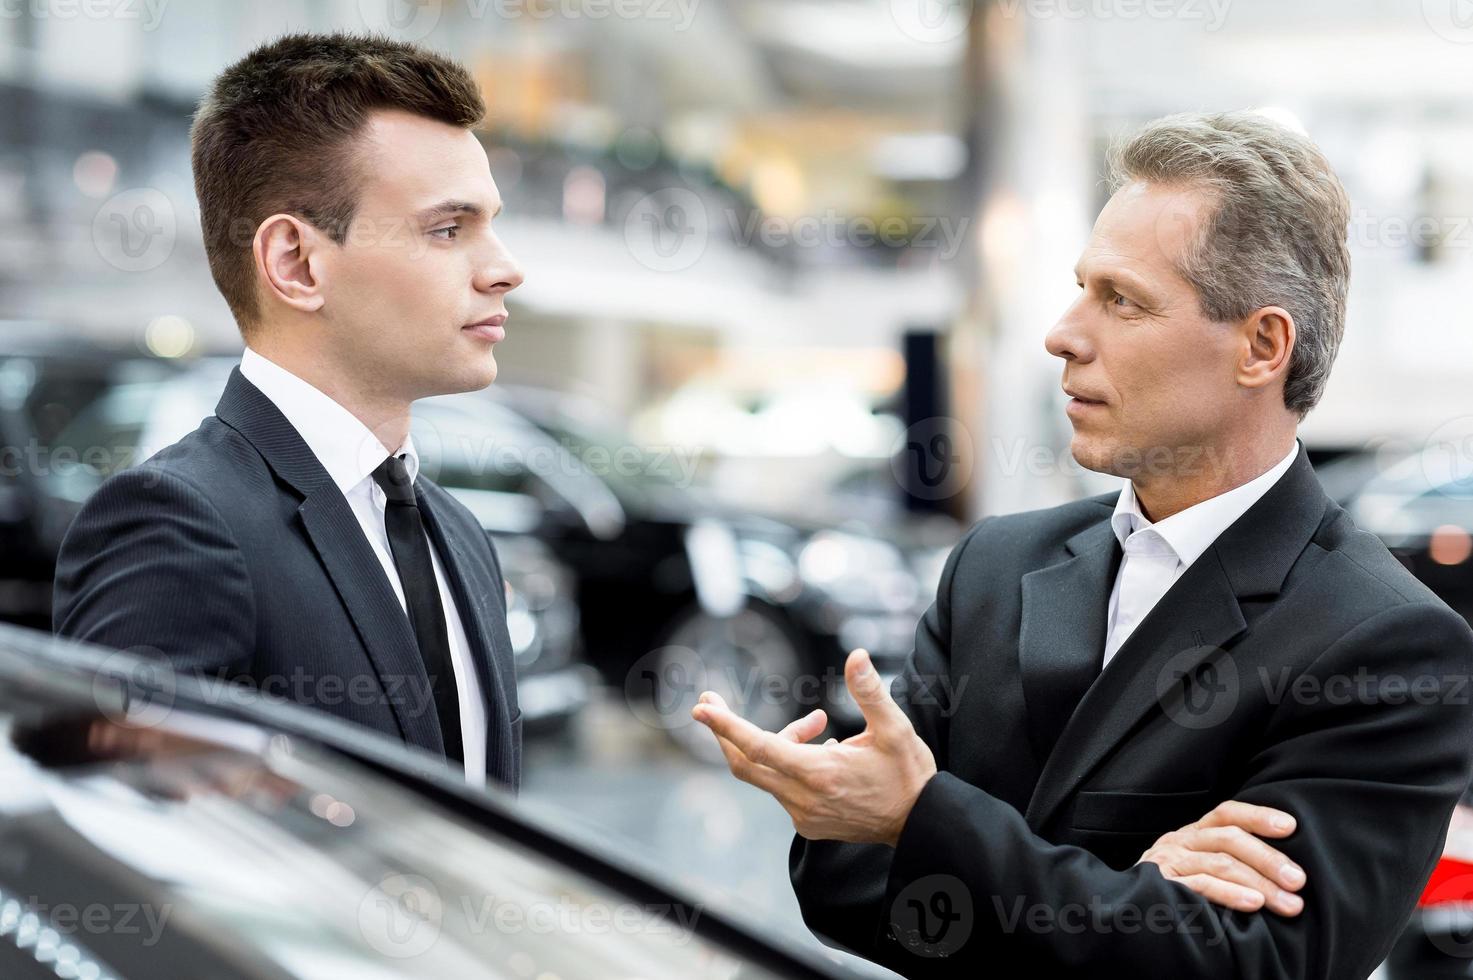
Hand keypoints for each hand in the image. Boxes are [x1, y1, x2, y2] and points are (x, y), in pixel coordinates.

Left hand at [691, 649, 936, 846]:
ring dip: (777, 741)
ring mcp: (803, 814)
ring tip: (817, 722)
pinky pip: (782, 787)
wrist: (919, 825)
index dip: (726, 726)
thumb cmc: (908, 774)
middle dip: (725, 731)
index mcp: (819, 773)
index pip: (758, 746)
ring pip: (768, 771)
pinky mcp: (808, 824)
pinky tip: (822, 750)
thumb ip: (870, 693)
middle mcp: (803, 798)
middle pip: (745, 762)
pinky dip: (788, 762)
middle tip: (711, 701)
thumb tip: (855, 656)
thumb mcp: (895, 729)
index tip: (700, 708)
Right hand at [1138, 801, 1305, 915]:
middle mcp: (1180, 841)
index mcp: (1193, 833)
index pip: (1227, 814)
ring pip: (1220, 862)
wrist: (1126, 909)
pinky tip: (1254, 903)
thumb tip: (1283, 870)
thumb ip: (1229, 861)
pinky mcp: (1161, 884)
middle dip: (1268, 858)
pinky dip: (1230, 893)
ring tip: (1288, 902)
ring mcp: (1169, 861)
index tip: (1291, 826)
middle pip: (1228, 838)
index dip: (1258, 816)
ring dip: (1259, 882)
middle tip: (1299, 880)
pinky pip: (1200, 884)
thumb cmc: (1176, 891)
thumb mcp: (1199, 867)